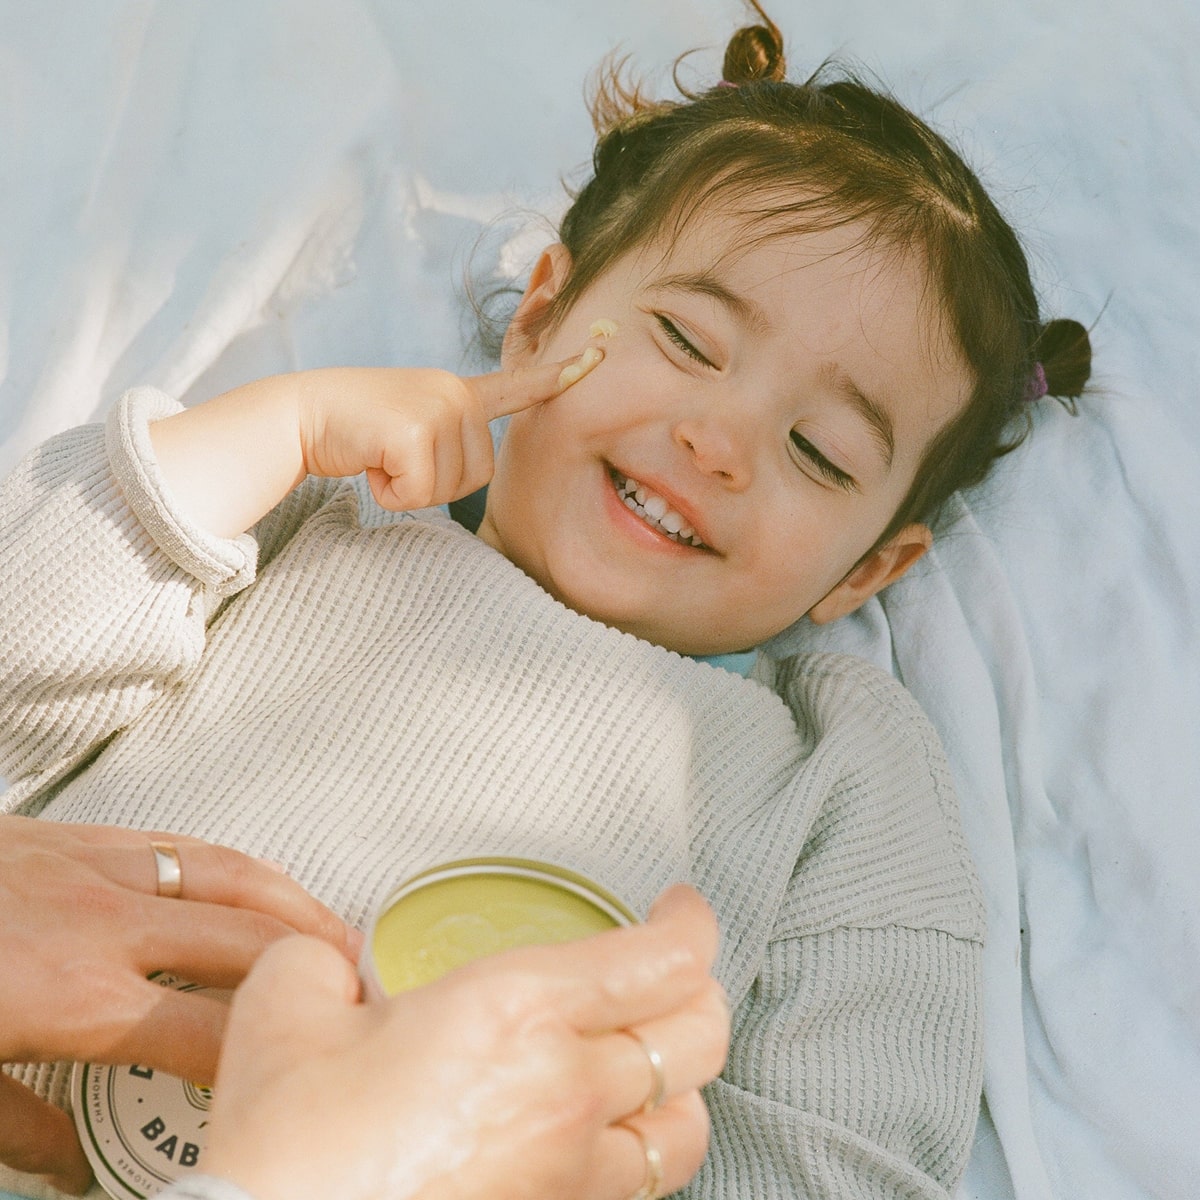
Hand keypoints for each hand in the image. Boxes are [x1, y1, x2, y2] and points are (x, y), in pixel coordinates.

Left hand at [0, 815, 357, 1194]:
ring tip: (331, 924)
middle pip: (247, 938)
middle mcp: (105, 922)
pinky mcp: (72, 833)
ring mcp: (93, 866)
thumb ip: (19, 1125)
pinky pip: (180, 840)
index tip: (301, 1072)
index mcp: (76, 996)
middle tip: (358, 986)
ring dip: (291, 900)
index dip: (270, 1055)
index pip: (210, 1032)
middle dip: (314, 962)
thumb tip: (69, 1166)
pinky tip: (245, 877)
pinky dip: (230, 862)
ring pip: (228, 872)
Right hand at [205, 884, 728, 1199]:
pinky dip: (644, 1151)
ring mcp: (573, 1174)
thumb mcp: (285, 1009)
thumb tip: (333, 966)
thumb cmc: (291, 1153)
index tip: (679, 908)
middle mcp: (568, 1091)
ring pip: (689, 1124)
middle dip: (700, 988)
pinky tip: (605, 1137)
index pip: (662, 958)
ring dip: (683, 1081)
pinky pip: (641, 1189)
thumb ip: (319, 960)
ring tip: (651, 1058)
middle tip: (672, 969)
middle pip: (701, 1033)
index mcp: (519, 1011)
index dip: (690, 923)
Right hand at [296, 348, 603, 512]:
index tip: (597, 358)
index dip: (558, 377)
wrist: (303, 414)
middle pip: (478, 476)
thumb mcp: (413, 426)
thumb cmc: (358, 431)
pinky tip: (370, 461)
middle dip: (433, 484)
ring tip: (380, 454)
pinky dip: (390, 492)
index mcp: (459, 392)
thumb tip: (471, 464)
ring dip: (410, 488)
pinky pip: (418, 493)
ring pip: (449, 489)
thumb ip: (449, 439)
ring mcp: (437, 408)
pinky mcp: (415, 430)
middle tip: (393, 455)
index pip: (518, 387)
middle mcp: (455, 394)